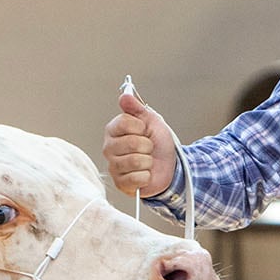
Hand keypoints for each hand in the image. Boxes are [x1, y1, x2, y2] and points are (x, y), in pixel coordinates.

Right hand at [104, 84, 177, 199]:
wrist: (169, 166)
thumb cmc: (158, 144)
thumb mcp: (150, 121)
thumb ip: (136, 108)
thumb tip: (124, 96)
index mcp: (113, 131)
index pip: (124, 123)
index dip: (140, 127)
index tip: (144, 130)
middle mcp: (109, 148)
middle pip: (131, 142)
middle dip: (147, 146)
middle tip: (148, 149)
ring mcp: (113, 167)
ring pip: (135, 161)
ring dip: (148, 162)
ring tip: (147, 161)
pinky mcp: (120, 183)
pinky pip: (137, 178)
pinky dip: (147, 176)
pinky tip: (145, 174)